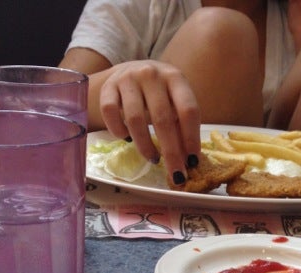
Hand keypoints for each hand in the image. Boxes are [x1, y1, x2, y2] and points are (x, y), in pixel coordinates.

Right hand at [99, 60, 200, 175]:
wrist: (130, 70)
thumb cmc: (160, 94)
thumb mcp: (175, 104)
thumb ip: (182, 128)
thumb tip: (188, 162)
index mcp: (175, 78)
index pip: (188, 110)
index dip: (191, 138)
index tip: (192, 161)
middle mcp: (151, 75)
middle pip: (162, 119)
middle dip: (171, 152)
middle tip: (176, 174)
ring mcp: (128, 79)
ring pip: (135, 119)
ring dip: (145, 146)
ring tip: (153, 158)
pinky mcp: (108, 86)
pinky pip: (110, 113)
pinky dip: (118, 130)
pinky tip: (126, 138)